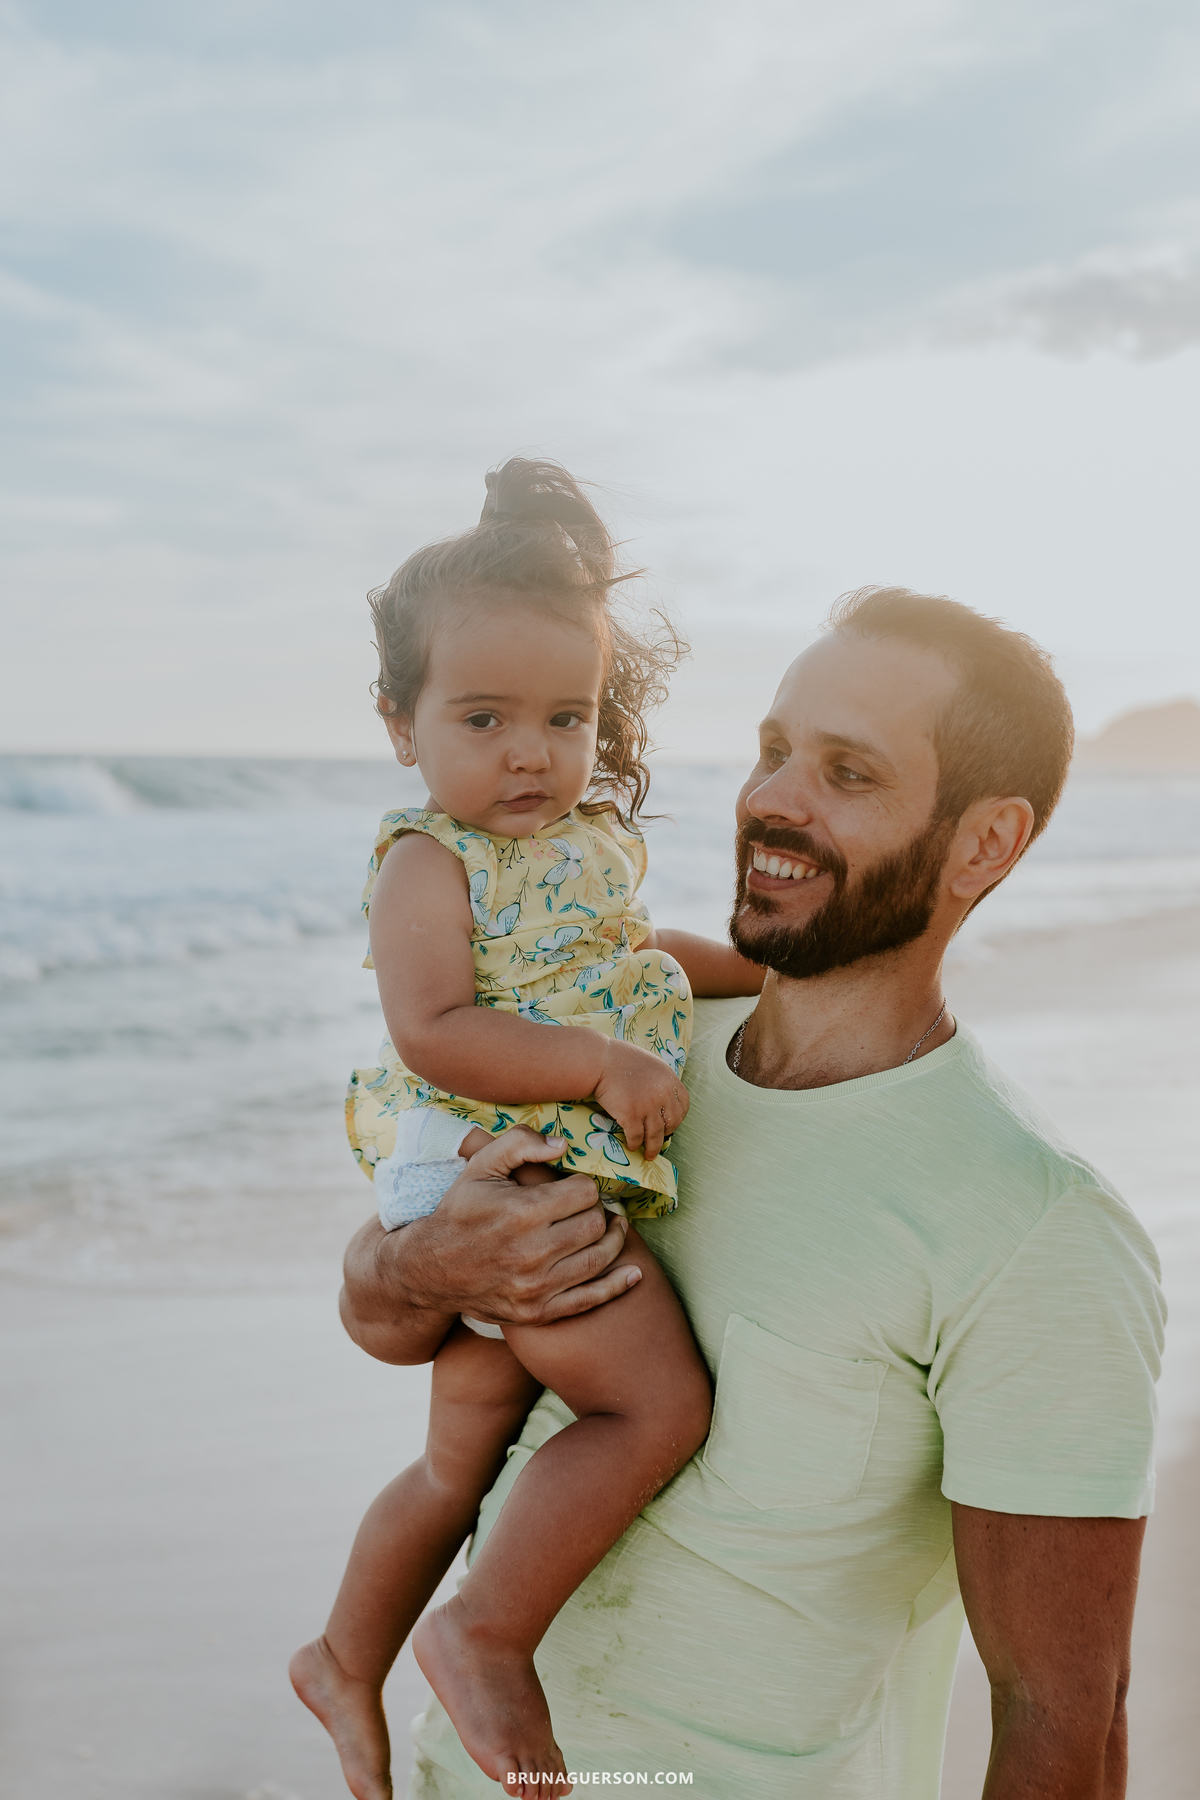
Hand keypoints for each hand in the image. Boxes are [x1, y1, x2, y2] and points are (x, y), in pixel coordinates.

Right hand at [340, 1127, 639, 1362]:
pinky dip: (617, 1286)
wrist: (430, 1269)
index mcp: (522, 1213)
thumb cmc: (460, 1211)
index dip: (584, 1185)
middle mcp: (533, 1252)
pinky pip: (589, 1300)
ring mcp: (537, 1287)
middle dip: (598, 1211)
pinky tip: (634, 1272)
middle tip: (592, 1206)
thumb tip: (563, 1144)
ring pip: (599, 1258)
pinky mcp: (538, 1312)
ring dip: (613, 1240)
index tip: (575, 1187)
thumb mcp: (481, 1166)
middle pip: (596, 1224)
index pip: (584, 1193)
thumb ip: (520, 1143)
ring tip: (612, 1228)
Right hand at [593, 1041, 688, 1161]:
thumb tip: (664, 1099)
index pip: (683, 1105)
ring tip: (648, 1154)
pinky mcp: (630, 1115)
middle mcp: (662, 1094)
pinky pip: (636, 1136)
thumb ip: (660, 1080)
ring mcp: (647, 1106)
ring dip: (652, 1148)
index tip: (671, 1125)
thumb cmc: (620, 1060)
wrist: (599, 1061)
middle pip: (671, 1123)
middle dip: (665, 1135)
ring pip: (655, 1135)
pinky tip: (631, 1146)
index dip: (678, 1118)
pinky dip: (634, 1144)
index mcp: (669, 1079)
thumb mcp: (651, 1064)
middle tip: (658, 1141)